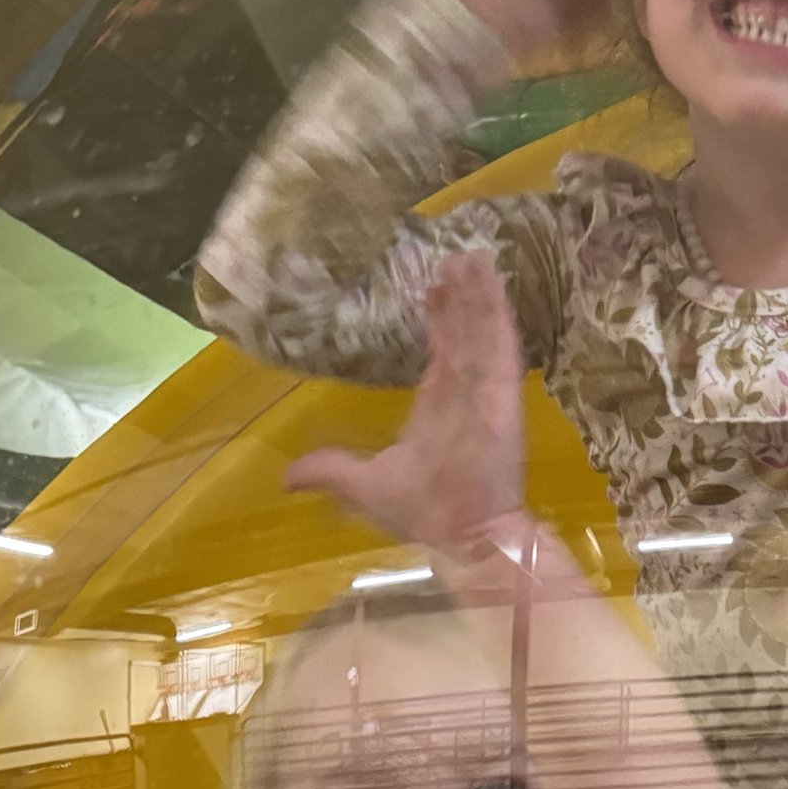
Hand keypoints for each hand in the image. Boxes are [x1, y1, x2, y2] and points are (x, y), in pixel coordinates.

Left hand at [287, 248, 527, 546]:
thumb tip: (287, 477)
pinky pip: (499, 344)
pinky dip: (496, 310)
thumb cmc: (424, 512)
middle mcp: (462, 394)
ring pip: (480, 331)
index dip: (438, 321)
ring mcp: (483, 390)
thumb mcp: (366, 485)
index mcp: (436, 409)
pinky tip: (491, 277)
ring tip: (473, 253)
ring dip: (478, 293)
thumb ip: (331, 471)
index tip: (432, 290)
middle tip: (455, 257)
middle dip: (459, 298)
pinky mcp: (499, 392)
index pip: (440, 355)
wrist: (462, 535)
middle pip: (462, 335)